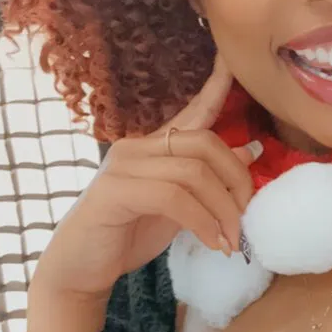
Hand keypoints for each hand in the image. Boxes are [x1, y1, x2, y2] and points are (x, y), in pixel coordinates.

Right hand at [31, 57, 260, 302]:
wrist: (81, 269)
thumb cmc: (128, 235)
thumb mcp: (179, 207)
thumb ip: (207, 180)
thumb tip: (250, 151)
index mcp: (153, 146)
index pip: (193, 111)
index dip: (216, 87)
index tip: (233, 62)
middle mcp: (136, 146)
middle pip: (205, 143)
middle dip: (236, 180)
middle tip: (245, 217)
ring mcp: (123, 165)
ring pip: (193, 172)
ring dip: (222, 210)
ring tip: (231, 240)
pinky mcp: (115, 191)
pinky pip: (173, 197)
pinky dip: (201, 222)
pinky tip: (212, 243)